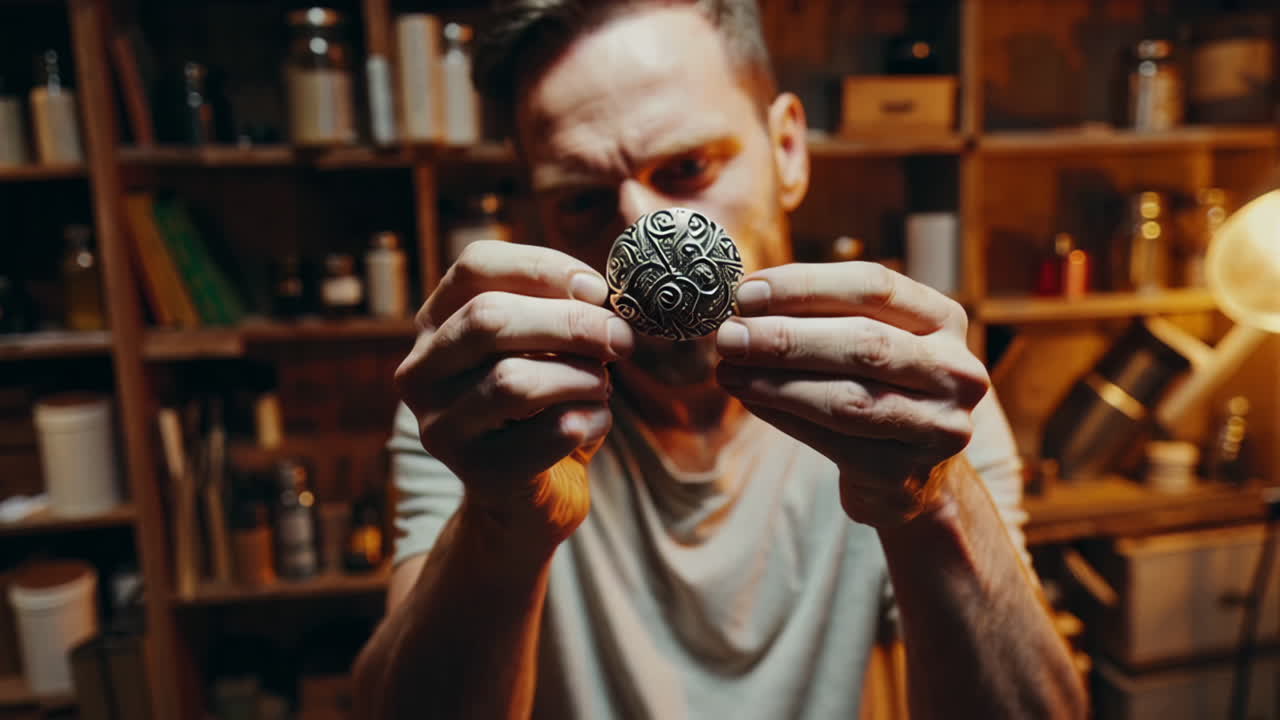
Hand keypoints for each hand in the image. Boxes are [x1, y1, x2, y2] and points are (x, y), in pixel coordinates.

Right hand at [395, 241, 634, 544]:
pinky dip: (590, 420)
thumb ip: (562, 308)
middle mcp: (421, 371)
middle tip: (621, 337)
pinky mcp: (478, 474)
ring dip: (580, 376)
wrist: (526, 501)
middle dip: (570, 323)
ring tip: (602, 384)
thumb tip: (599, 292)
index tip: (597, 289)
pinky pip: (548, 433)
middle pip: (488, 319)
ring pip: (513, 380)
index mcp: (435, 324)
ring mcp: (442, 426)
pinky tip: (596, 421)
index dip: (544, 267)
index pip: (475, 266)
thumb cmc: (542, 408)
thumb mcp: (543, 347)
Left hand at [714, 262, 988, 527]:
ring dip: (777, 382)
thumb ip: (820, 317)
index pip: (874, 287)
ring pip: (848, 399)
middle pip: (864, 343)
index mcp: (943, 319)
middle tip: (729, 334)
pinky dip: (783, 417)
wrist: (913, 476)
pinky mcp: (905, 474)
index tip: (747, 292)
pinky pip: (834, 441)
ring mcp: (938, 427)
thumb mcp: (868, 341)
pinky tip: (750, 399)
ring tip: (728, 370)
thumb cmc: (877, 390)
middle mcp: (954, 371)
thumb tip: (744, 304)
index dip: (806, 286)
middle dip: (786, 337)